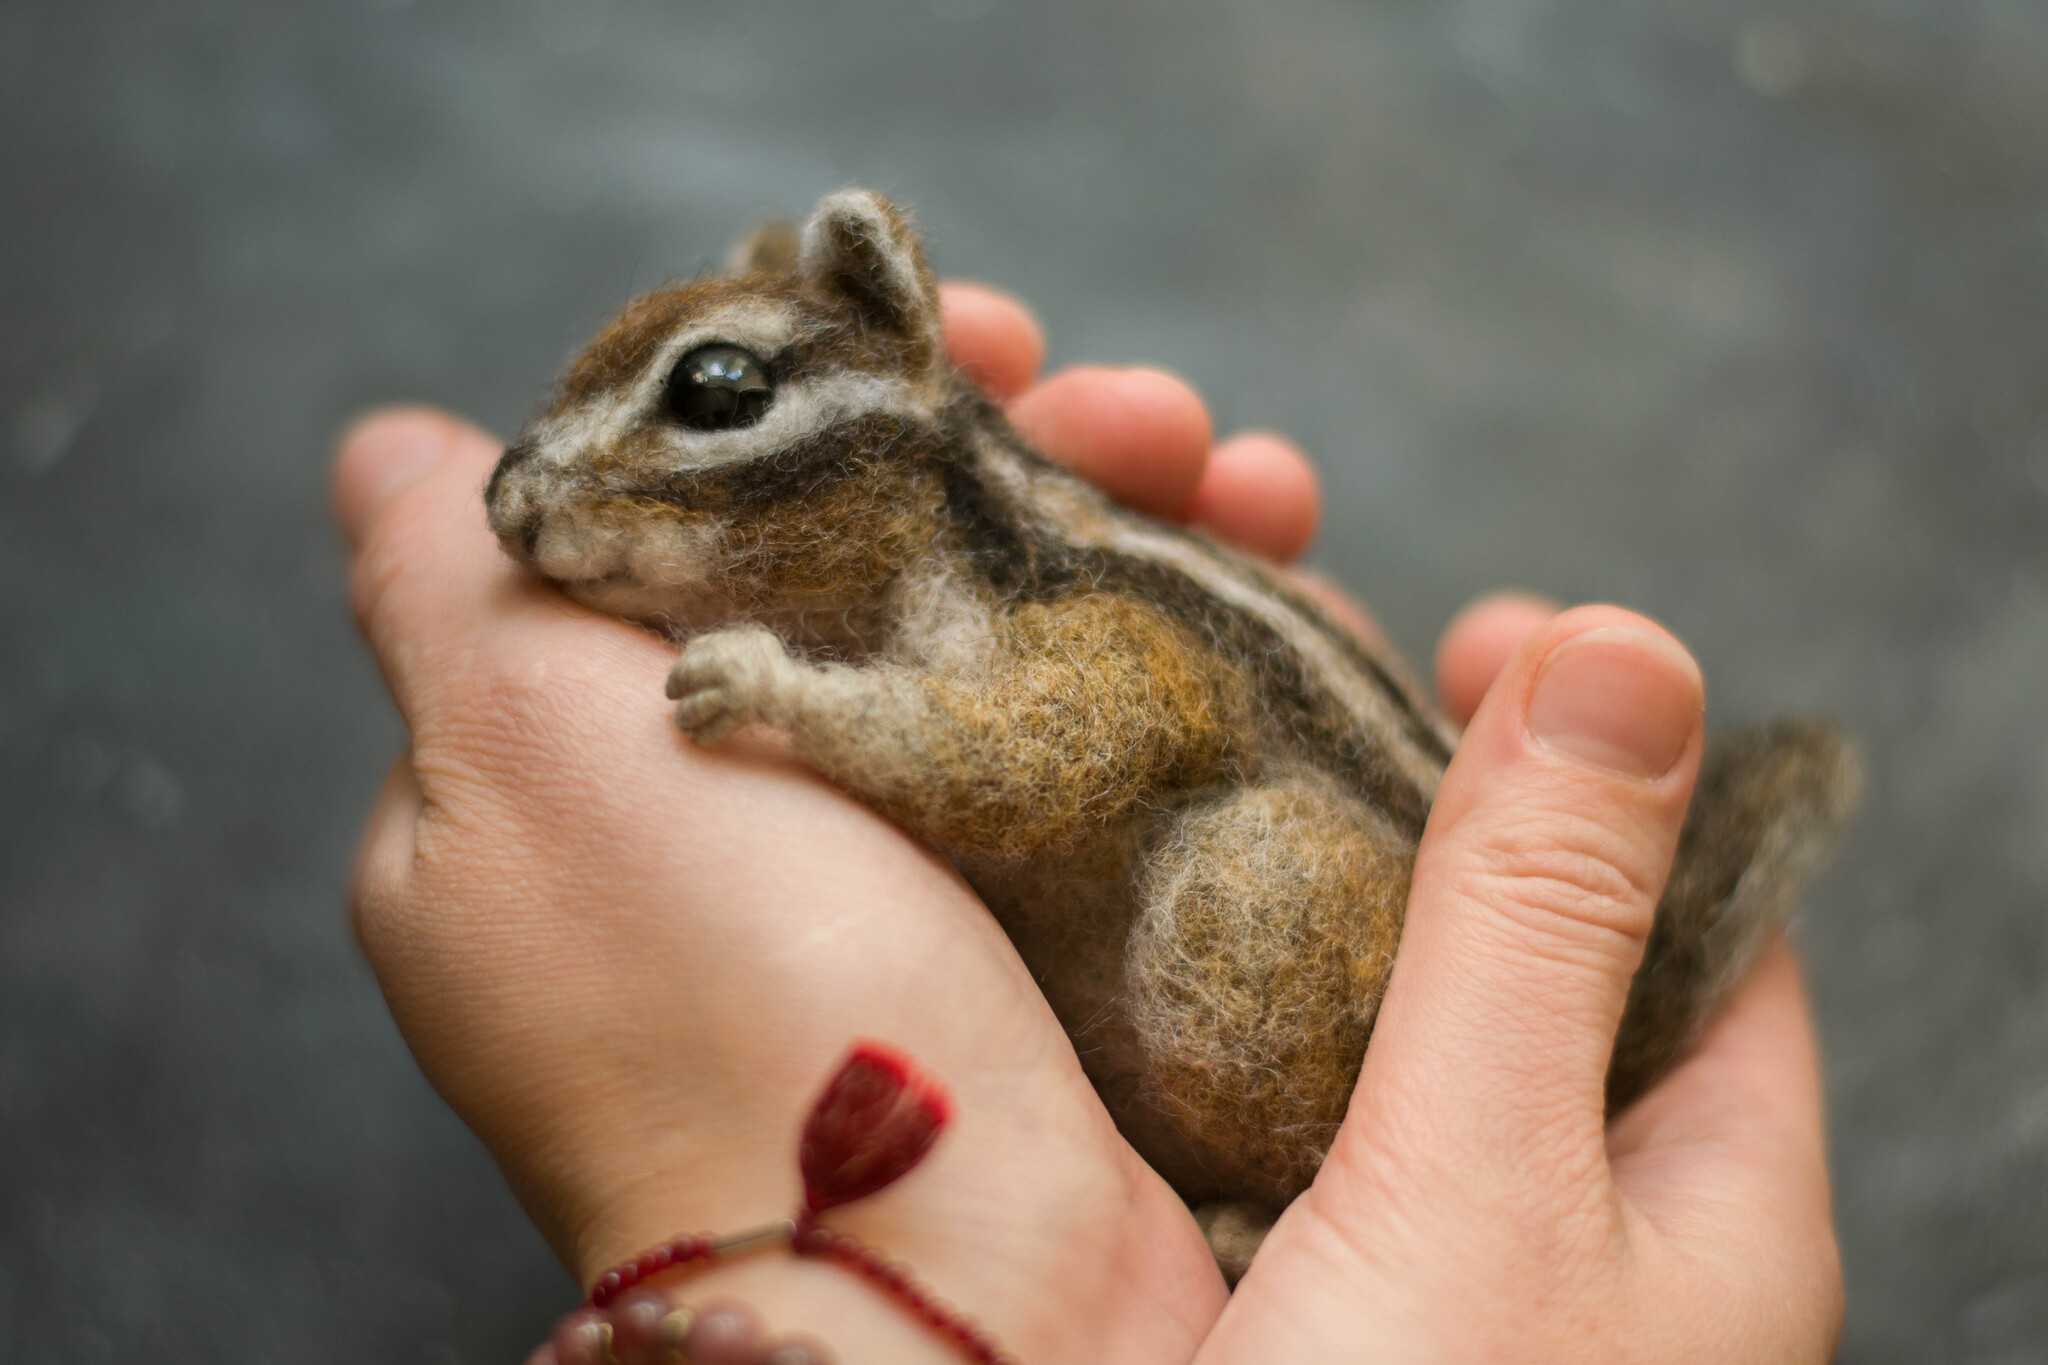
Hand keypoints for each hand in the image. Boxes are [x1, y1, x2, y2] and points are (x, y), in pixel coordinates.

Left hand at [333, 282, 1318, 1362]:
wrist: (935, 1285)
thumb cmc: (720, 1005)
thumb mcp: (519, 740)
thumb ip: (453, 572)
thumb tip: (404, 453)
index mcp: (572, 765)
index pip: (706, 498)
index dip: (846, 391)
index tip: (984, 337)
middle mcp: (723, 820)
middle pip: (883, 553)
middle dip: (1035, 454)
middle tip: (1158, 419)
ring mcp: (889, 883)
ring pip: (1015, 635)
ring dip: (1142, 530)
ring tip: (1254, 485)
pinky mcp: (1027, 936)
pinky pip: (1108, 739)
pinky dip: (1195, 650)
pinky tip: (1289, 587)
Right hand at [1201, 597, 1843, 1360]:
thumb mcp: (1486, 1183)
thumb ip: (1539, 928)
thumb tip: (1628, 651)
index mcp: (1706, 1202)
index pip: (1701, 912)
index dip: (1605, 756)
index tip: (1475, 633)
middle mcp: (1576, 1232)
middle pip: (1517, 957)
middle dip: (1401, 805)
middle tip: (1275, 667)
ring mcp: (1422, 1272)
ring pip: (1359, 1035)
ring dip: (1265, 910)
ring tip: (1158, 772)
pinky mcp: (1277, 1307)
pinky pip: (1242, 1129)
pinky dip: (1176, 1032)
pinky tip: (1097, 956)